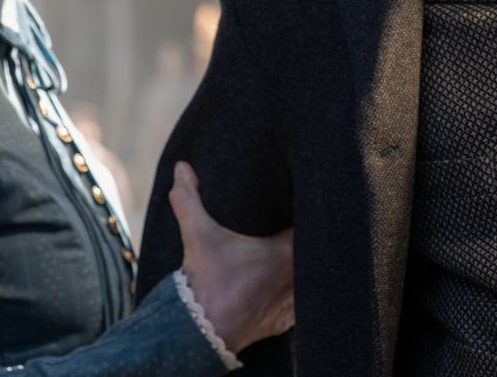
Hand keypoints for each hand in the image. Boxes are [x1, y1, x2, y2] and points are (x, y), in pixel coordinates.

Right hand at [170, 160, 295, 351]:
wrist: (199, 331)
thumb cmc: (205, 279)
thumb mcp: (197, 234)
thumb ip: (189, 198)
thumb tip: (181, 166)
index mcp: (285, 253)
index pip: (312, 228)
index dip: (310, 215)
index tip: (302, 206)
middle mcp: (296, 279)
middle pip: (316, 253)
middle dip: (310, 241)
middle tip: (300, 227)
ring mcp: (293, 304)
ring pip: (312, 280)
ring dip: (308, 269)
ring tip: (301, 254)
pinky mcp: (286, 322)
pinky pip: (304, 306)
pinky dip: (301, 296)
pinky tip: (293, 286)